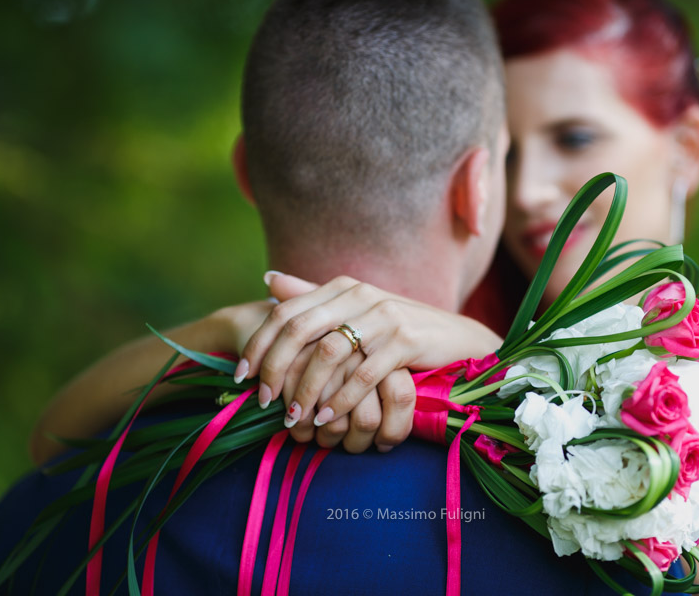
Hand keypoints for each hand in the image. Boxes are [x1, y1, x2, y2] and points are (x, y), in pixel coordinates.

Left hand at [236, 272, 501, 451]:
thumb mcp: (355, 310)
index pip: (286, 312)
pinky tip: (326, 418)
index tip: (241, 375)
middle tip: (261, 400)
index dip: (259, 344)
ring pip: (329, 352)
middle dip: (274, 368)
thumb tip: (268, 280)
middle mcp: (360, 295)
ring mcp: (384, 316)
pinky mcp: (406, 340)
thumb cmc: (399, 329)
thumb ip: (312, 296)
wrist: (457, 339)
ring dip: (305, 388)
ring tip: (291, 417)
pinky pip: (363, 374)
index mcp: (342, 287)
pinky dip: (340, 400)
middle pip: (299, 329)